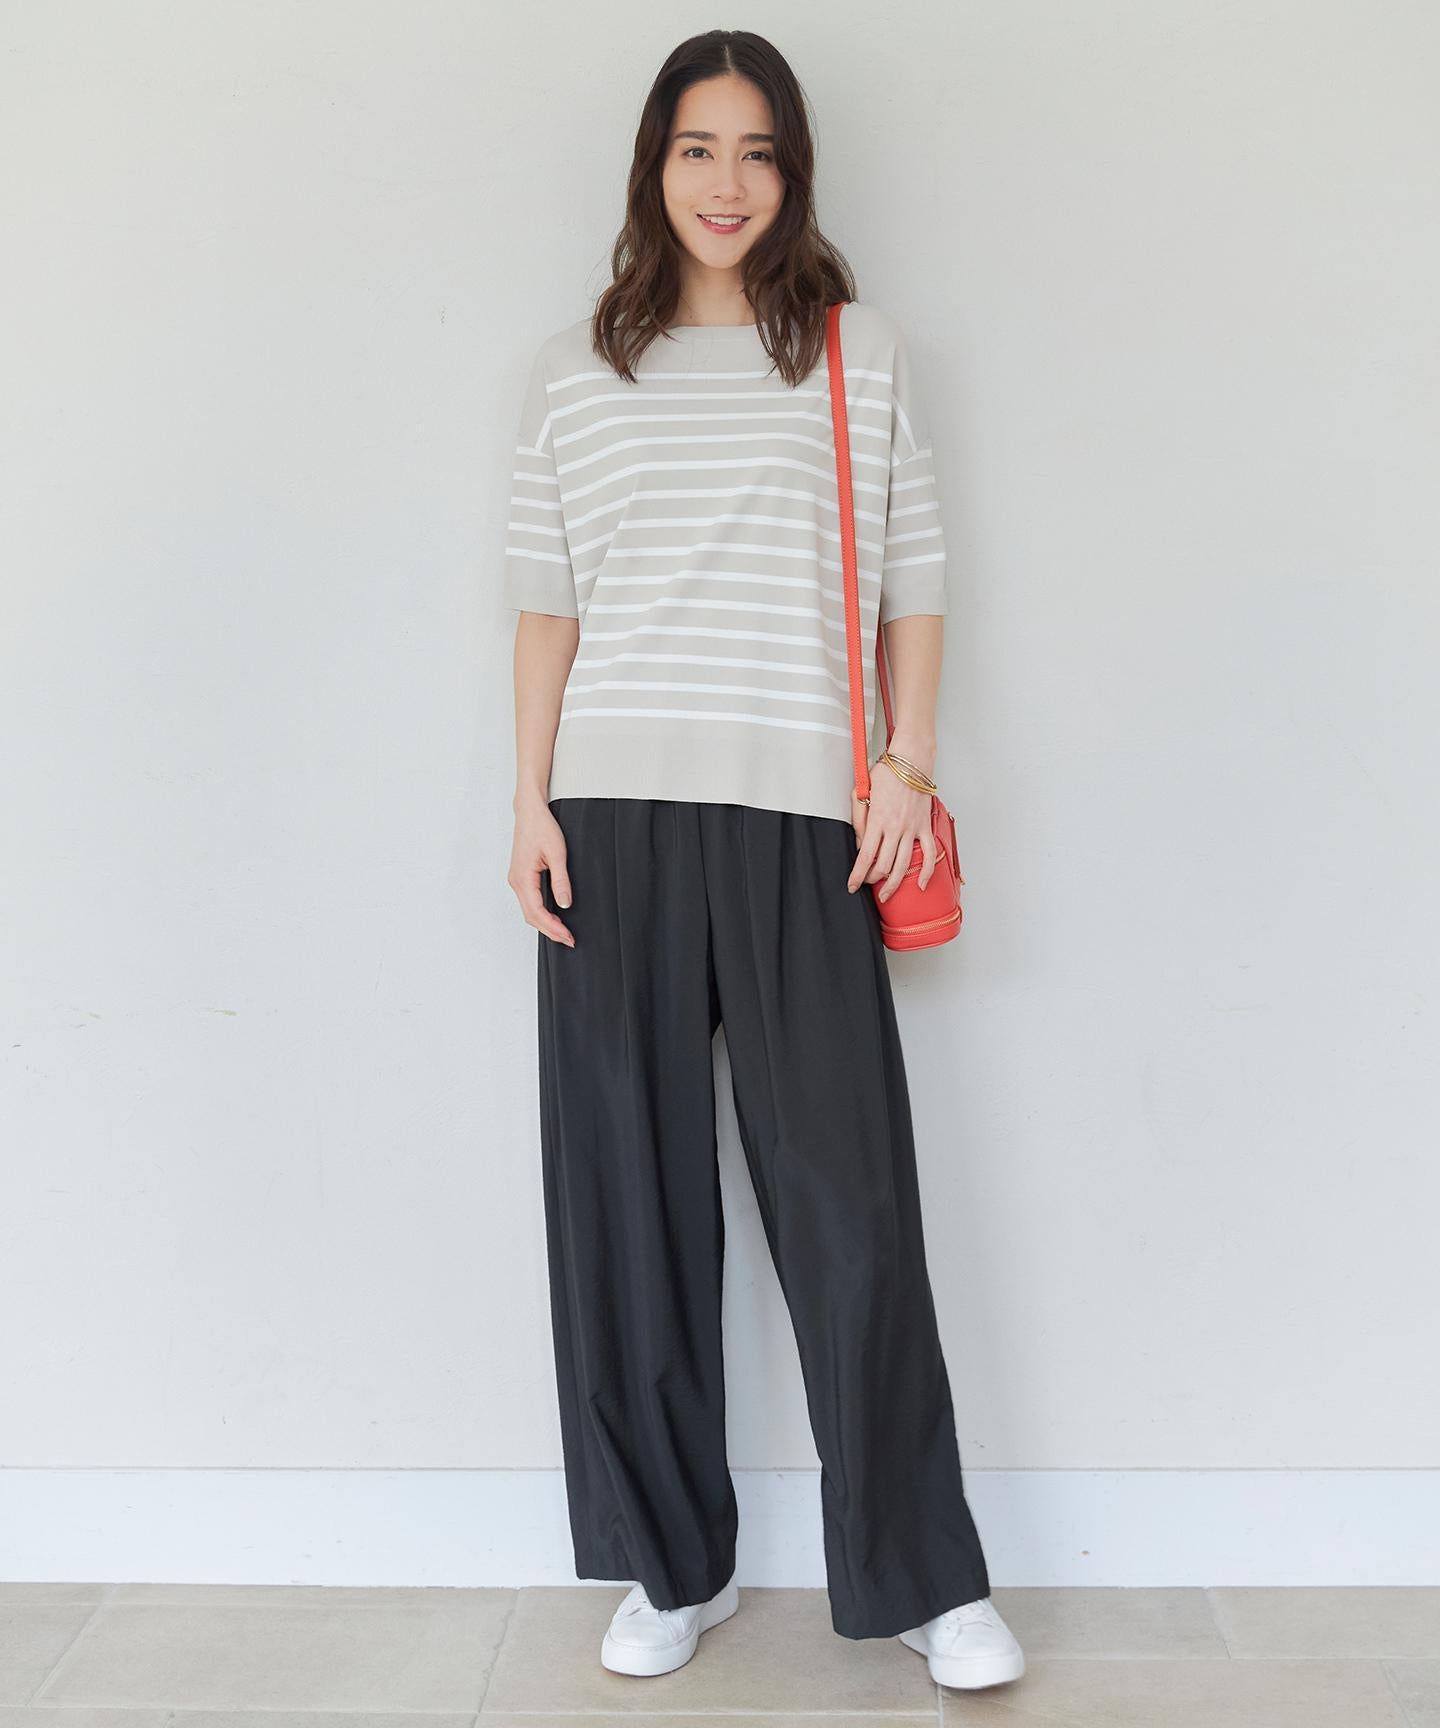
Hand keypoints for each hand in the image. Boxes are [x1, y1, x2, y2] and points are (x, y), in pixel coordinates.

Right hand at [508, 796, 574, 946]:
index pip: (537, 912)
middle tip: (569, 939)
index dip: (553, 928)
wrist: (530, 812)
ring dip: (545, 923)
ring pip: (529, 911)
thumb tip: (564, 904)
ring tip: (563, 932)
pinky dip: (540, 913)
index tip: (568, 936)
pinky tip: (553, 916)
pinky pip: (529, 901)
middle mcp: (516, 882)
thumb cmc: (541, 827)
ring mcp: (516, 880)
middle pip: (531, 916)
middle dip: (550, 931)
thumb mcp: (557, 854)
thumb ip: (561, 881)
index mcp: (523, 878)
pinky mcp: (521, 877)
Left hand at [847, 756, 937, 898]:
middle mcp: (895, 828)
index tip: (852, 886)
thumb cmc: (887, 773)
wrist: (911, 761)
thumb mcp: (862, 792)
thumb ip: (859, 819)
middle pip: (883, 865)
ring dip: (893, 884)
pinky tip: (921, 884)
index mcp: (877, 820)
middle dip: (872, 880)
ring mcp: (912, 829)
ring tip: (886, 895)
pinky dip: (926, 872)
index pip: (865, 856)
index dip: (857, 875)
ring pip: (903, 865)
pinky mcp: (925, 827)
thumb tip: (859, 843)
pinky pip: (929, 853)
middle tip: (866, 883)